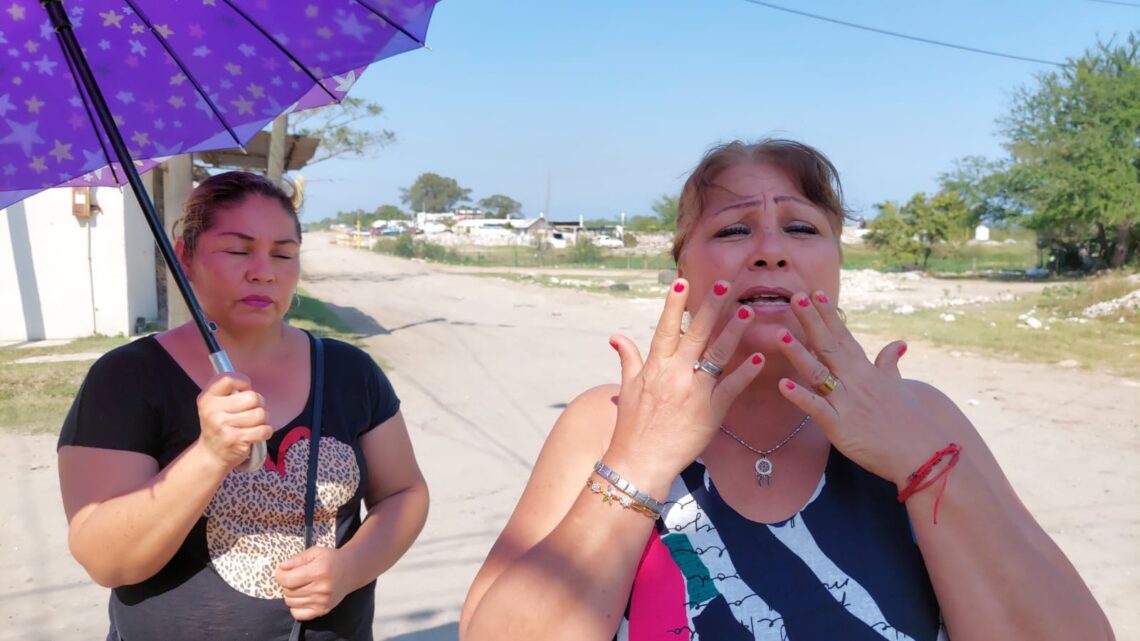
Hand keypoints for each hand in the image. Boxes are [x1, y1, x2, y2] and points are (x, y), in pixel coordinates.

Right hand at [195, 373, 272, 469]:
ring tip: (253, 425)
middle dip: (258, 404)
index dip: (243, 382)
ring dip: (262, 420)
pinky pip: (263, 430)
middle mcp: (212, 411)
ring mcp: (223, 426)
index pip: (228, 378)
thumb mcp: (215, 405)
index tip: (245, 390)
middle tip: (251, 412)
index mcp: (207, 398)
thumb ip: (229, 390)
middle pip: (252, 397)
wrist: (211, 454)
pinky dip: (266, 431)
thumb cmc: (220, 425)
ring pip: (260, 414)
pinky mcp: (235, 440)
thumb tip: (249, 386)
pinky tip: (257, 434)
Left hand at [275, 546, 351, 620]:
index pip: (287, 579)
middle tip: (294, 576)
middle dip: (286, 583)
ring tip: (299, 586)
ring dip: (291, 594)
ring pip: (291, 603)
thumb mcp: (315, 552)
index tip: (282, 571)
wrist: (351, 571)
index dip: (279, 575)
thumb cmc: (331, 559)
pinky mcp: (323, 610)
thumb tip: (282, 567)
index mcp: (319, 571)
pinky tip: (302, 597)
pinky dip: (295, 607)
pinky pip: (298, 614)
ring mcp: (323, 601)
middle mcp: (322, 588)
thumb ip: (297, 559)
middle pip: (288, 591)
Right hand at [605, 278, 765, 487]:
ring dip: (733, 332)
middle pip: (696, 334)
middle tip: (726, 284)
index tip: (683, 281)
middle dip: (711, 307)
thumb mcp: (626, 388)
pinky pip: (731, 388)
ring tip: (747, 311)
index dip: (674, 304)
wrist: (640, 462)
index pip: (665, 328)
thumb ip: (628, 358)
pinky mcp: (711, 412)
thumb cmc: (632, 426)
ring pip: (717, 355)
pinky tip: (758, 357)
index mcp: (654, 367)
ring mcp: (694, 393)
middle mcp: (674, 374)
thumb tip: (616, 336)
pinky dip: (745, 372)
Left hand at [776, 291, 950, 485]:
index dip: (829, 316)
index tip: (815, 294)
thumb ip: (890, 365)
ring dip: (798, 353)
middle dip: (811, 322)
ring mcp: (847, 404)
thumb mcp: (902, 387)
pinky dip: (800, 397)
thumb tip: (898, 343)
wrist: (928, 453)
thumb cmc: (915, 421)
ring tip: (780, 334)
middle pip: (829, 346)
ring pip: (818, 373)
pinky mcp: (841, 428)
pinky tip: (782, 384)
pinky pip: (817, 410)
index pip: (844, 338)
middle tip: (795, 297)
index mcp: (867, 372)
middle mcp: (855, 382)